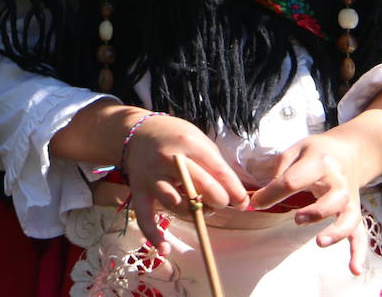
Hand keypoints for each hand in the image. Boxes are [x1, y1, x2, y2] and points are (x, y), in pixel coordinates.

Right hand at [122, 114, 247, 250]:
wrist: (138, 133)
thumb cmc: (176, 138)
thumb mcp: (199, 140)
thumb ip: (216, 165)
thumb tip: (236, 196)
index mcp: (189, 144)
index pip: (218, 171)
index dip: (235, 191)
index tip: (243, 204)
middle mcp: (169, 159)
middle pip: (199, 188)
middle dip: (217, 201)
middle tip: (220, 202)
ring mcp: (152, 176)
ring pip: (176, 204)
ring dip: (193, 213)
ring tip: (199, 208)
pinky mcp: (139, 190)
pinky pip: (145, 216)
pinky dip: (154, 235)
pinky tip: (165, 248)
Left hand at [248, 133, 368, 274]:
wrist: (350, 151)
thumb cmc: (316, 152)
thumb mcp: (295, 149)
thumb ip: (279, 170)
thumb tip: (260, 197)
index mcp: (319, 162)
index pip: (294, 179)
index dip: (272, 193)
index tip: (255, 203)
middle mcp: (338, 181)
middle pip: (334, 198)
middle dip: (316, 211)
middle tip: (297, 219)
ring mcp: (350, 198)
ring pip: (350, 217)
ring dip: (337, 231)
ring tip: (320, 242)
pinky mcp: (355, 211)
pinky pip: (360, 233)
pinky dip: (359, 252)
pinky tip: (354, 270)